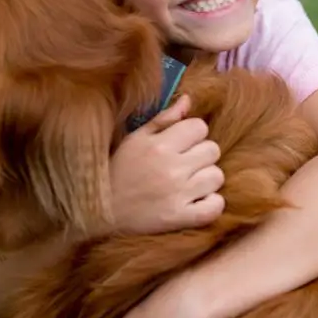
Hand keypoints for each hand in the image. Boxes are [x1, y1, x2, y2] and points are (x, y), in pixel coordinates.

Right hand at [108, 94, 224, 234]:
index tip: (181, 145)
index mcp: (159, 145)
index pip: (199, 127)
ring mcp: (178, 195)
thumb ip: (164, 119)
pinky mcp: (180, 218)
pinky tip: (197, 201)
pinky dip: (211, 203)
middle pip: (212, 150)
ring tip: (189, 183)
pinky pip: (216, 206)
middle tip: (185, 164)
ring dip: (206, 179)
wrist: (100, 212)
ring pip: (217, 176)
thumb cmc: (119, 170)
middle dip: (201, 155)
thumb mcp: (135, 139)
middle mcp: (171, 168)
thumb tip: (188, 100)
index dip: (193, 134)